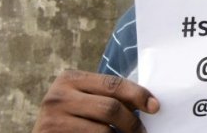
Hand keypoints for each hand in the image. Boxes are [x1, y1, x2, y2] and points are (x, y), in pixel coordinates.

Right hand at [33, 70, 159, 132]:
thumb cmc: (71, 119)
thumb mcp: (85, 100)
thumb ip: (108, 96)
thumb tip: (148, 103)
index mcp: (70, 78)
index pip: (113, 84)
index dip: (138, 95)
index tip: (155, 107)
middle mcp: (58, 96)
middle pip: (110, 108)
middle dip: (132, 122)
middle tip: (142, 132)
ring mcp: (52, 119)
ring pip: (104, 131)